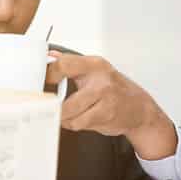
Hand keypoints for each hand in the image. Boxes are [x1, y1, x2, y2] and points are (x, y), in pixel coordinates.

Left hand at [45, 51, 177, 159]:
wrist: (139, 108)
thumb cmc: (115, 89)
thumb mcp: (95, 70)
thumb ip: (71, 63)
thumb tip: (50, 56)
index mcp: (94, 64)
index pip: (64, 64)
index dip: (48, 74)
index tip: (40, 82)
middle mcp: (100, 80)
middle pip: (64, 96)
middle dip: (53, 105)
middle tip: (48, 105)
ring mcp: (104, 99)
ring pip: (70, 113)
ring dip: (64, 117)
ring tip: (68, 113)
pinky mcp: (105, 115)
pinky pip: (78, 123)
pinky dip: (74, 123)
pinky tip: (79, 119)